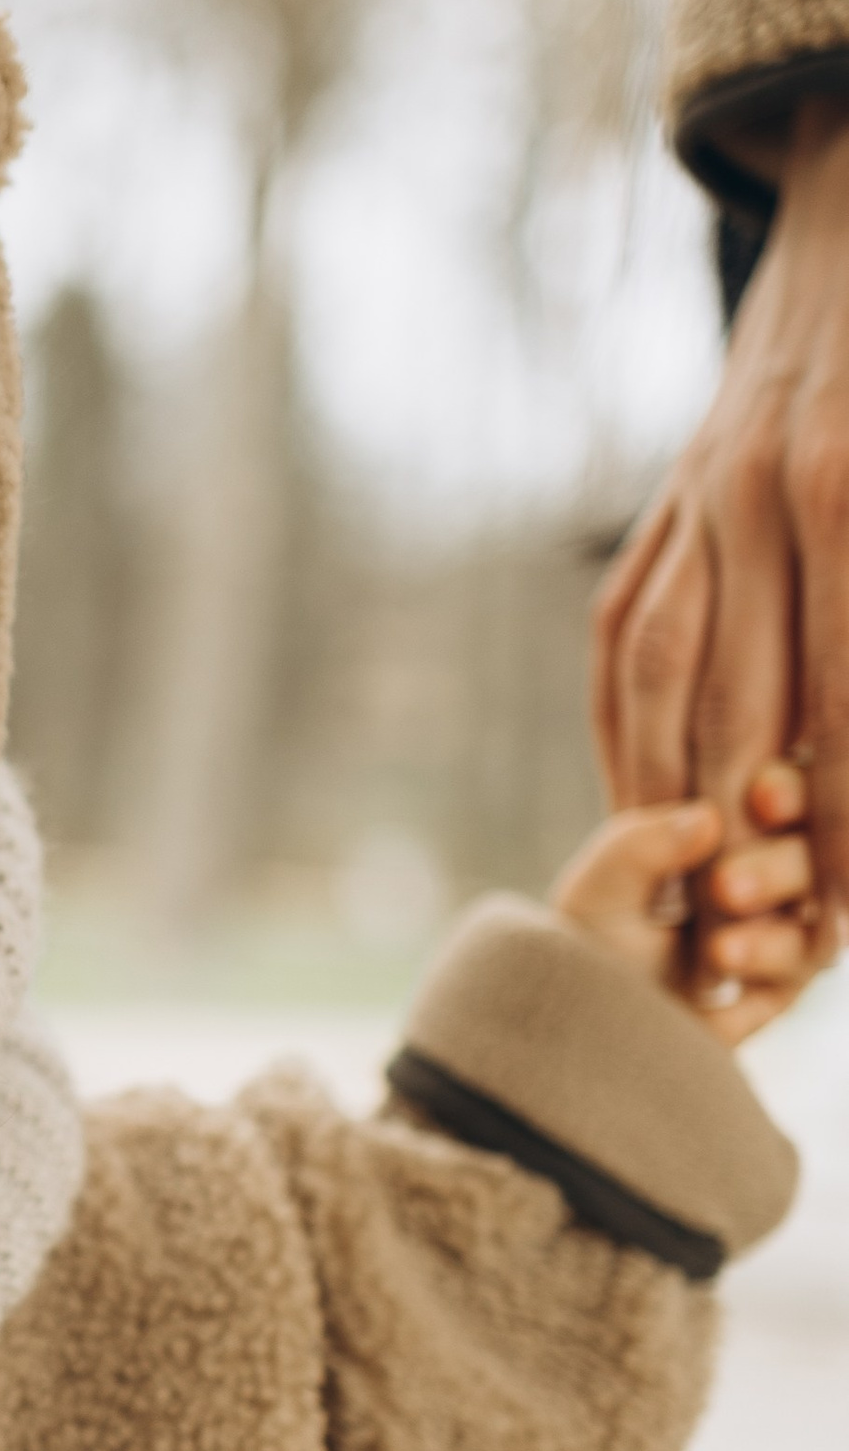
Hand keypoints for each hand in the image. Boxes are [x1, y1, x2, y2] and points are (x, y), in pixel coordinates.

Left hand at [551, 765, 831, 1045]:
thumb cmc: (589, 945)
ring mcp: (786, 924)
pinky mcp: (787, 981)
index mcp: (730, 827)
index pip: (783, 792)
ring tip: (719, 947)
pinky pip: (805, 962)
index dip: (787, 788)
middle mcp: (770, 868)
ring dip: (776, 926)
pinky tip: (723, 966)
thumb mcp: (597, 893)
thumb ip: (640, 847)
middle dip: (779, 864)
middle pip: (818, 849)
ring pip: (824, 908)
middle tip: (724, 886)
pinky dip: (769, 960)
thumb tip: (705, 816)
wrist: (587, 1026)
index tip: (760, 797)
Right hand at [594, 98, 848, 919]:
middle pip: (748, 722)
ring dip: (678, 814)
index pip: (845, 709)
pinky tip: (650, 815)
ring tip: (700, 915)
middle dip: (765, 857)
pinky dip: (632, 741)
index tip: (846, 925)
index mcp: (847, 491)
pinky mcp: (652, 509)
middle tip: (774, 960)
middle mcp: (756, 497)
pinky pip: (624, 651)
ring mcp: (690, 500)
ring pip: (664, 693)